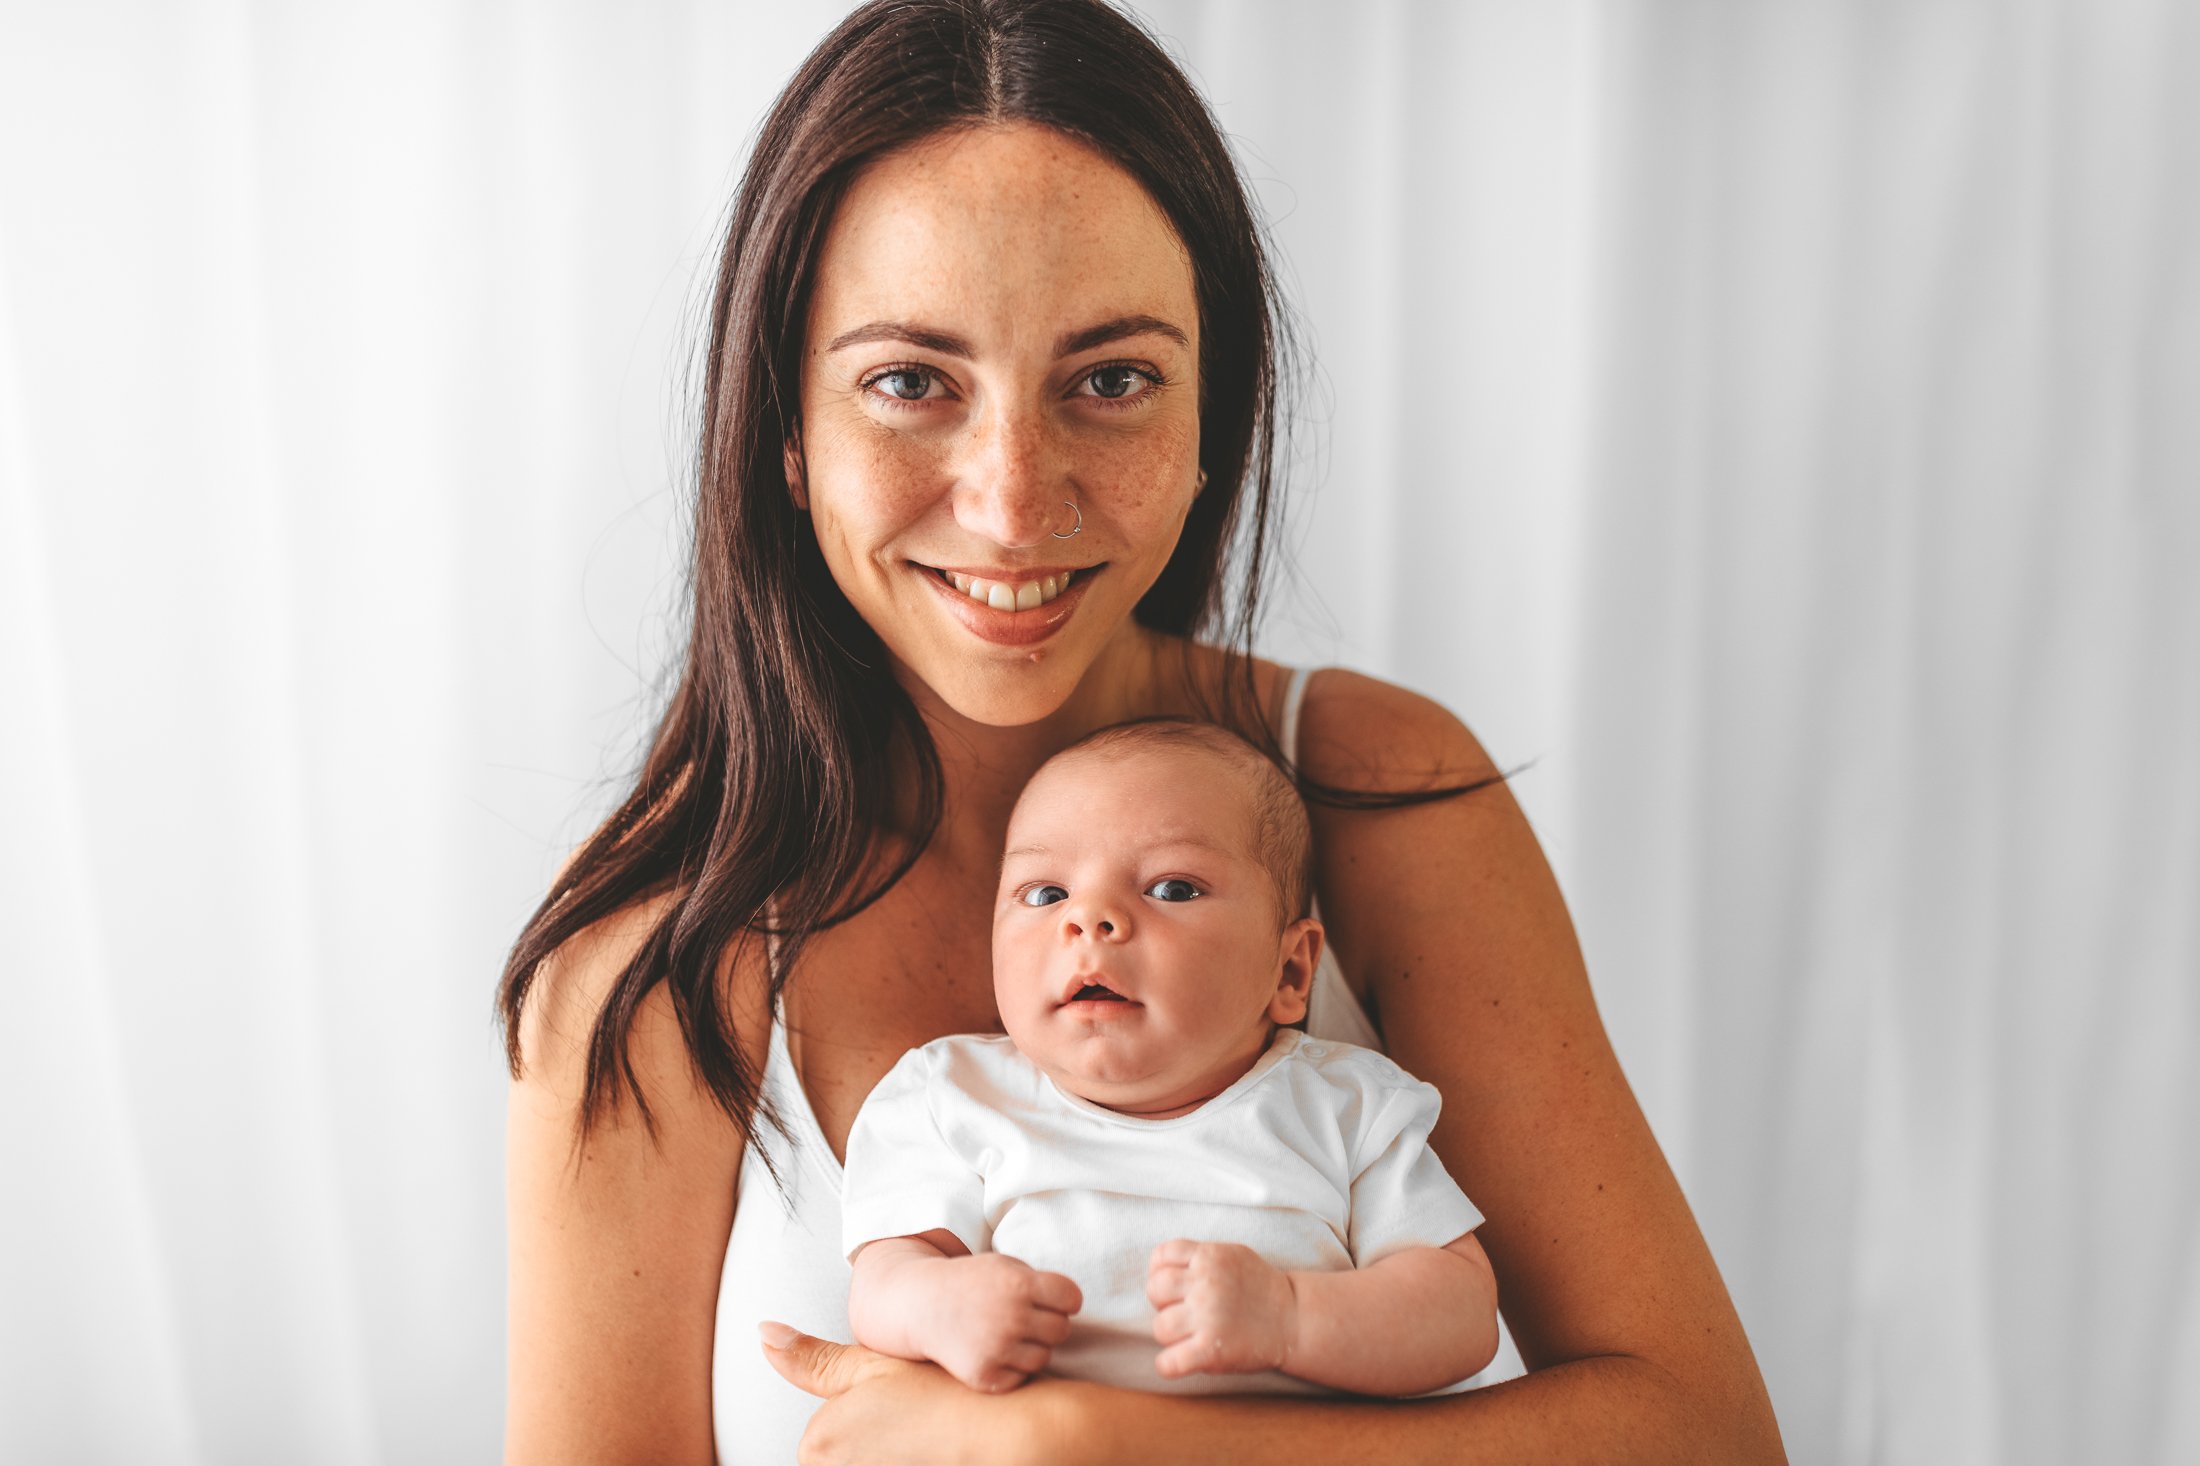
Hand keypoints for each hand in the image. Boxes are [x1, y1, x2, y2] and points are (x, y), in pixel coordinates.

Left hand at [761, 1322, 1058, 1465]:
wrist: (1008, 1438)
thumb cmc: (940, 1396)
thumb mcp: (871, 1365)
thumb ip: (812, 1358)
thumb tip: (762, 1331)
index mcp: (818, 1443)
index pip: (824, 1439)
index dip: (867, 1419)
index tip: (903, 1412)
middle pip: (843, 1457)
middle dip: (877, 1444)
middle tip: (918, 1430)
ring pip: (869, 1462)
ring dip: (894, 1454)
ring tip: (930, 1448)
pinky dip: (910, 1462)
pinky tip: (935, 1458)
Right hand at [918, 1251, 1083, 1392]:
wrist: (922, 1306)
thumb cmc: (972, 1283)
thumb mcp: (1004, 1265)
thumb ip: (1040, 1282)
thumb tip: (1074, 1307)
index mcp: (1019, 1284)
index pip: (1072, 1298)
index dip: (1065, 1300)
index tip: (1051, 1300)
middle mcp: (1011, 1316)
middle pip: (1062, 1331)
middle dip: (1047, 1325)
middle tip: (1025, 1319)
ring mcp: (997, 1349)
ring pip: (1043, 1358)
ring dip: (1030, 1348)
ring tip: (1004, 1334)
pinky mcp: (984, 1375)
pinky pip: (1020, 1378)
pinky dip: (1011, 1368)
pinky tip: (992, 1351)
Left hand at [1146, 1238, 1295, 1377]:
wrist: (1295, 1319)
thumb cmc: (1259, 1288)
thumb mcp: (1232, 1255)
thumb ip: (1199, 1257)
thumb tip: (1159, 1267)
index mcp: (1209, 1257)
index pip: (1160, 1256)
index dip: (1160, 1272)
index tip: (1174, 1287)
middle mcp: (1206, 1283)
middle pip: (1155, 1289)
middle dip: (1163, 1303)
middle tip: (1182, 1312)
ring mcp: (1208, 1317)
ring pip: (1160, 1327)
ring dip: (1170, 1335)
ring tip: (1188, 1336)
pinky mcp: (1212, 1350)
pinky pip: (1169, 1362)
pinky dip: (1168, 1365)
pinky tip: (1178, 1362)